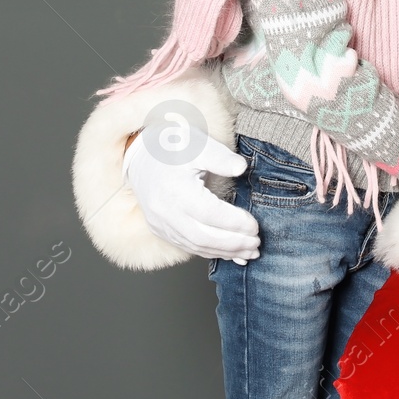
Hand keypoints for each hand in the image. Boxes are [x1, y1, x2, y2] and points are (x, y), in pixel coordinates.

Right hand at [122, 131, 260, 262]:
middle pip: (203, 237)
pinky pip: (188, 246)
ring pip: (196, 246)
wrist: (142, 157)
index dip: (235, 223)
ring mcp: (161, 224)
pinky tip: (230, 254)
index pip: (210, 214)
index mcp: (176, 190)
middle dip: (234, 244)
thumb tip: (241, 167)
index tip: (255, 225)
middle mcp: (166, 212)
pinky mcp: (161, 230)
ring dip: (225, 252)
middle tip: (256, 243)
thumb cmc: (172, 149)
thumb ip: (221, 157)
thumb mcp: (198, 145)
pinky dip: (211, 252)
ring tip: (249, 252)